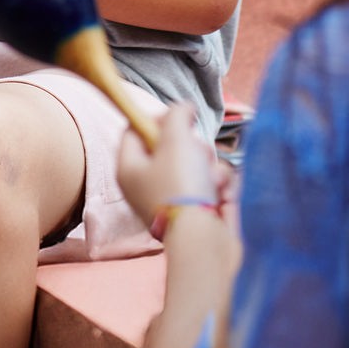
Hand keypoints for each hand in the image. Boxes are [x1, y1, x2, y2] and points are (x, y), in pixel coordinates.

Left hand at [116, 104, 225, 228]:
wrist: (204, 240)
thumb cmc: (182, 186)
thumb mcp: (175, 141)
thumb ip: (176, 116)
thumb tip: (183, 107)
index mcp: (128, 167)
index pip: (134, 130)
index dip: (157, 119)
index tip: (179, 118)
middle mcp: (146, 183)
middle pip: (170, 146)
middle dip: (191, 146)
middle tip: (195, 154)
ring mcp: (172, 197)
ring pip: (196, 163)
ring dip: (209, 166)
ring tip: (210, 179)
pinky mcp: (196, 208)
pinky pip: (209, 182)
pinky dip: (218, 184)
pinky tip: (220, 195)